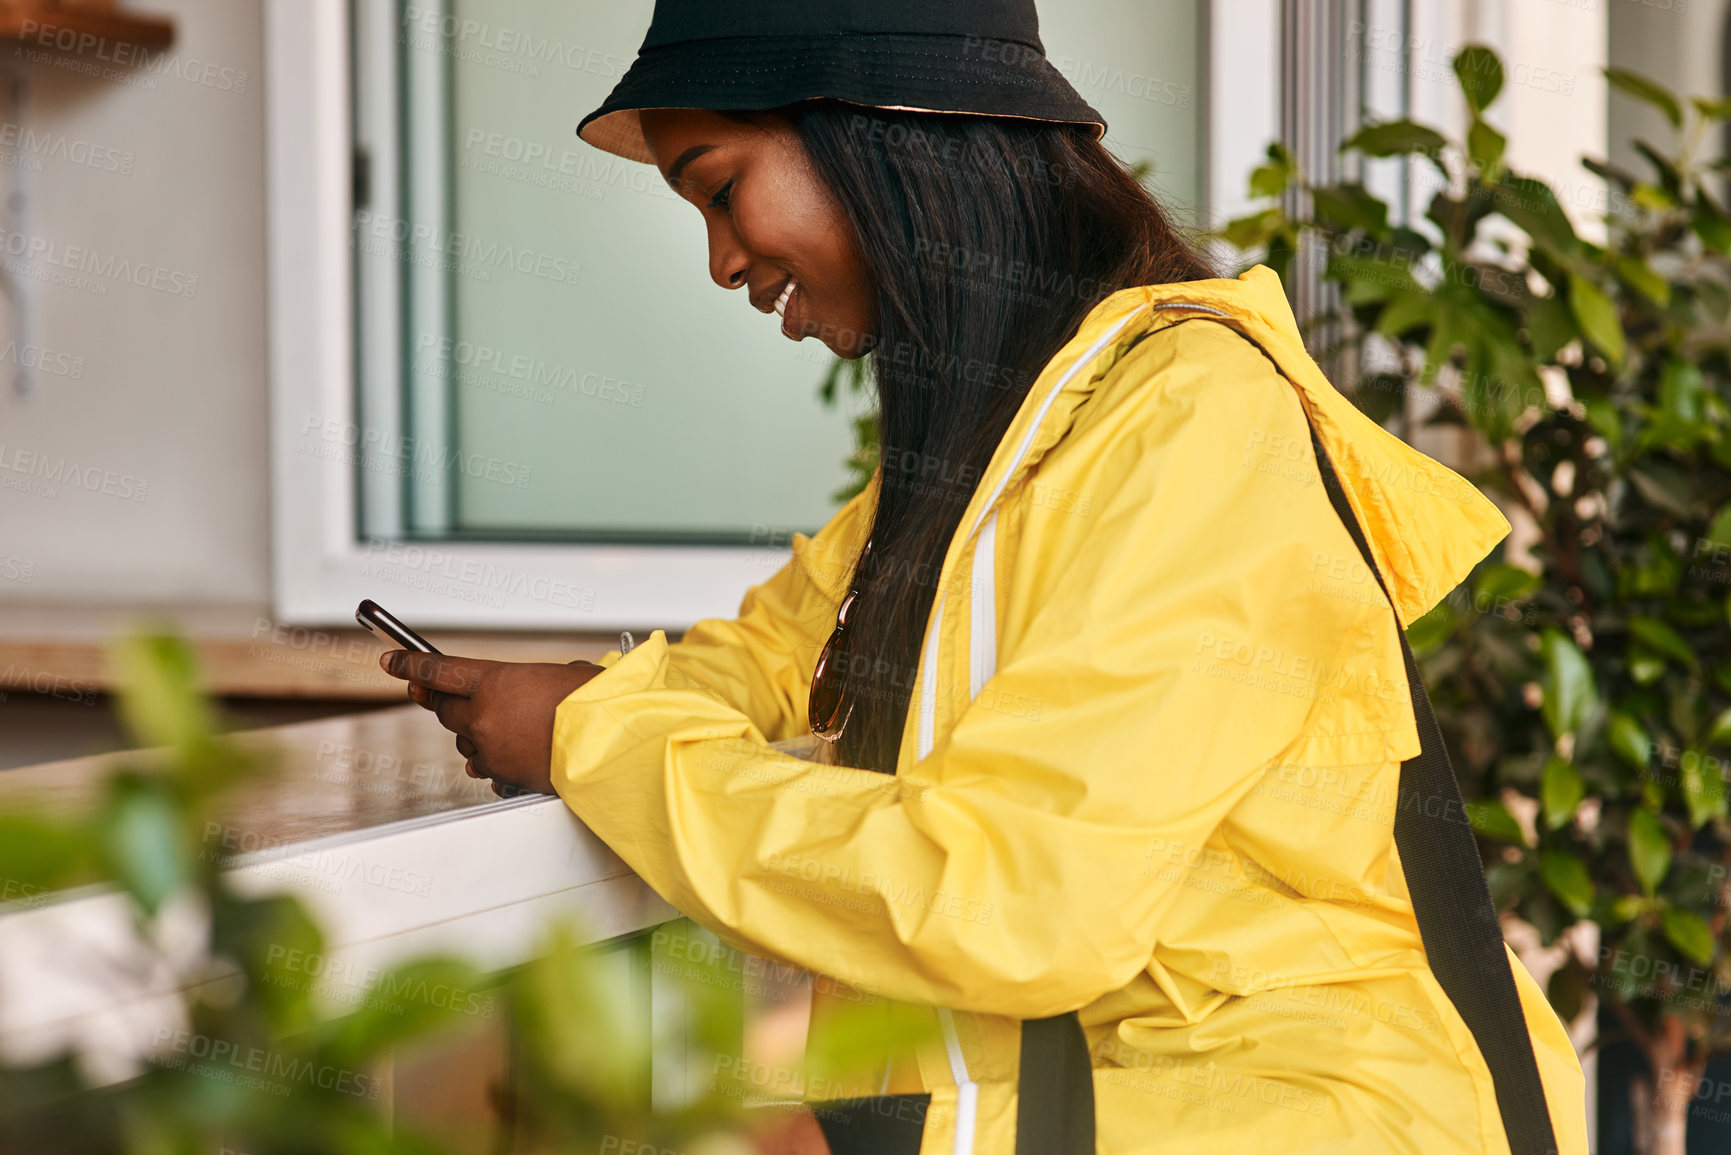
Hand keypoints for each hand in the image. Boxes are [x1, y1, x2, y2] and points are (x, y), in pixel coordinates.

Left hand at [379, 651, 606, 796]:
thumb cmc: (593, 703)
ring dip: (478, 734)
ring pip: (465, 740)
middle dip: (445, 703)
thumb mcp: (558, 675)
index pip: (437, 670)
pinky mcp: (501, 775)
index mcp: (494, 680)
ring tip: (510, 729)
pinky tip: (516, 753)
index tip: (392, 661)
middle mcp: (483, 715)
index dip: (409, 664)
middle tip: (444, 698)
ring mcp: (489, 748)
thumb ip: (528, 682)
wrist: (610, 743)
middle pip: (445, 709)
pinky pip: (485, 766)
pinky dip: (494, 760)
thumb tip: (530, 692)